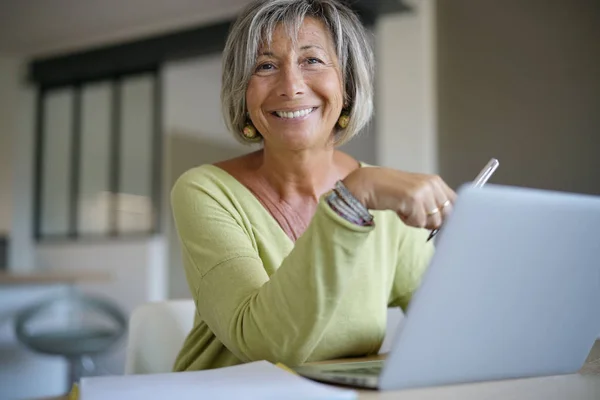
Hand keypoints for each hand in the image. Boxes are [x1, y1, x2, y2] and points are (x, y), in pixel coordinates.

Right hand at [342, 167, 456, 229]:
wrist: (370, 184)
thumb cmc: (392, 191)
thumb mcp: (417, 192)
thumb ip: (433, 202)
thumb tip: (448, 222)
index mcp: (435, 181)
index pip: (455, 203)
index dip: (447, 216)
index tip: (435, 219)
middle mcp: (432, 184)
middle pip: (446, 216)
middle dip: (431, 220)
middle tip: (415, 214)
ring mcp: (424, 191)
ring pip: (433, 222)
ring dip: (419, 221)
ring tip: (406, 210)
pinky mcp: (414, 199)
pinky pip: (419, 222)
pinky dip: (408, 221)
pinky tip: (400, 210)